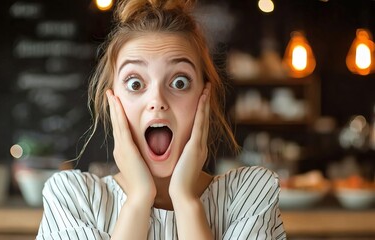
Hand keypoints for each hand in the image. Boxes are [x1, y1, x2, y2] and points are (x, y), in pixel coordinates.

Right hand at [106, 90, 155, 204]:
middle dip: (113, 108)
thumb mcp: (141, 166)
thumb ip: (140, 157)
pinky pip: (122, 128)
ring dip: (114, 107)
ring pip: (117, 123)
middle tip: (110, 93)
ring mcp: (121, 148)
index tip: (117, 103)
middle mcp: (120, 148)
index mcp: (124, 151)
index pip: (120, 129)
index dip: (118, 115)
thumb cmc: (144, 183)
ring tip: (111, 94)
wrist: (142, 195)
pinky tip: (118, 105)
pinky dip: (119, 115)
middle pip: (115, 123)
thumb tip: (143, 152)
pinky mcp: (126, 149)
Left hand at [169, 83, 210, 200]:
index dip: (201, 111)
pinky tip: (202, 100)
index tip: (201, 97)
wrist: (182, 194)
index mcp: (196, 149)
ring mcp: (200, 145)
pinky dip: (202, 111)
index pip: (199, 125)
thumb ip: (180, 155)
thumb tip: (174, 150)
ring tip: (206, 88)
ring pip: (203, 119)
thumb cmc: (179, 182)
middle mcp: (201, 144)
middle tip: (207, 87)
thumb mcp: (180, 164)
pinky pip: (199, 125)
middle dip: (206, 102)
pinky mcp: (196, 146)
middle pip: (204, 119)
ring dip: (205, 102)